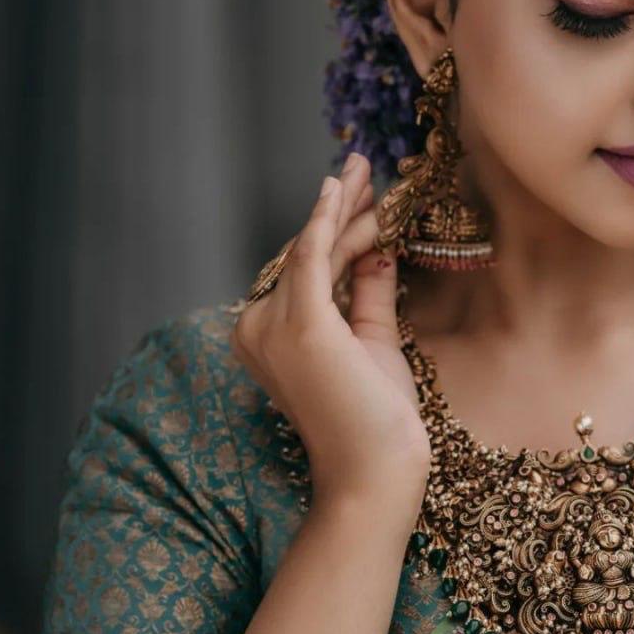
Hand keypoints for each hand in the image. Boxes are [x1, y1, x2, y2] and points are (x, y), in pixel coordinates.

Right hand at [231, 153, 430, 516]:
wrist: (377, 470)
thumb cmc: (376, 418)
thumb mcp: (372, 341)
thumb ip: (367, 293)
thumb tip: (377, 247)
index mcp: (267, 335)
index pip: (305, 269)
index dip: (335, 228)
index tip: (362, 194)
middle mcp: (256, 326)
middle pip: (307, 253)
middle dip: (340, 208)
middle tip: (363, 163)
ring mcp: (271, 325)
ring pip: (316, 249)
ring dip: (347, 209)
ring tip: (369, 169)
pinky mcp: (299, 324)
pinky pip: (312, 256)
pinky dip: (327, 220)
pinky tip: (340, 189)